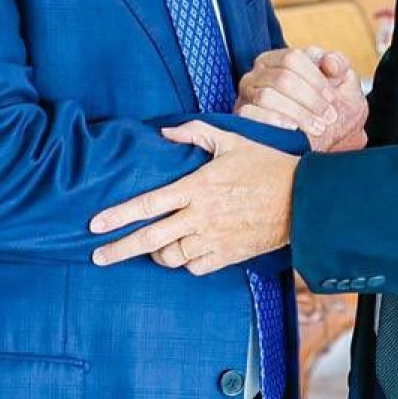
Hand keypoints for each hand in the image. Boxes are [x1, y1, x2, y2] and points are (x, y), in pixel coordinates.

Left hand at [88, 123, 297, 273]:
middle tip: (97, 257)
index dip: (118, 216)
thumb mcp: (232, 140)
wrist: (302, 200)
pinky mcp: (228, 256)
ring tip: (151, 248)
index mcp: (197, 188)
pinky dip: (184, 262)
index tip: (95, 226)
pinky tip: (183, 253)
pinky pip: (194, 267)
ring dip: (156, 255)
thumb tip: (165, 131)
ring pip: (170, 257)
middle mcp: (201, 217)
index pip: (148, 204)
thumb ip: (195, 133)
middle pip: (150, 239)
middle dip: (119, 250)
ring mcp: (214, 239)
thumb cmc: (266, 166)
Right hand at [236, 46, 367, 152]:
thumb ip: (339, 64)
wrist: (316, 136)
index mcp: (278, 59)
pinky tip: (292, 129)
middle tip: (329, 117)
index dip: (315, 78)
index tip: (332, 98)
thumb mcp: (340, 82)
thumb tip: (329, 63)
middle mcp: (258, 73)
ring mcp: (246, 95)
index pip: (293, 58)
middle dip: (309, 99)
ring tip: (317, 127)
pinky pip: (249, 114)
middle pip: (282, 79)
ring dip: (297, 113)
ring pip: (267, 97)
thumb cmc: (326, 105)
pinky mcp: (240, 117)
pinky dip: (272, 121)